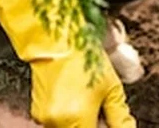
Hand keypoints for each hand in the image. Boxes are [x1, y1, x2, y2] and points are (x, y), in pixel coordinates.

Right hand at [0, 0, 135, 127]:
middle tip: (101, 107)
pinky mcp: (37, 111)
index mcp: (77, 120)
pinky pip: (58, 121)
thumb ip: (121, 117)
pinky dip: (69, 115)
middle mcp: (56, 123)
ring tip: (87, 99)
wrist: (54, 38)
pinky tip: (74, 96)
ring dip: (82, 121)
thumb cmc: (84, 58)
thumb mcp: (111, 88)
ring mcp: (44, 118)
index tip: (111, 120)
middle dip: (94, 124)